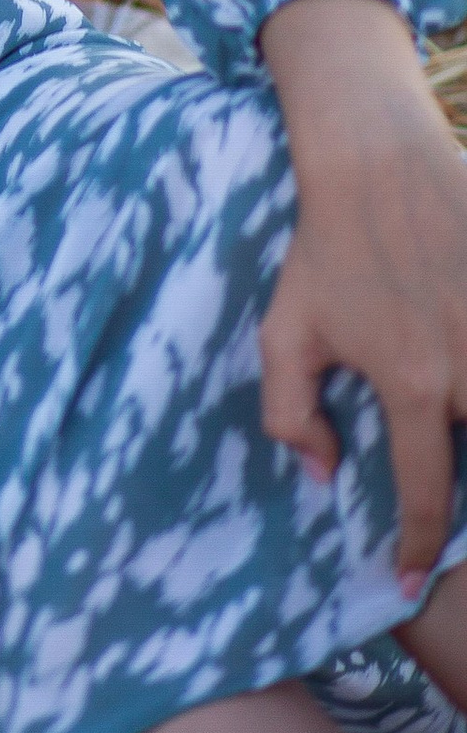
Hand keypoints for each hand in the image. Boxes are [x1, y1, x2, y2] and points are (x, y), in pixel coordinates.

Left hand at [258, 0, 466, 588]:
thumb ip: (289, 410)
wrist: (375, 158)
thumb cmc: (324, 246)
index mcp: (410, 382)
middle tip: (455, 528)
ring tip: (460, 447)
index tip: (412, 574)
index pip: (428, 492)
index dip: (421, 545)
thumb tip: (322, 477)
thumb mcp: (284, 328)